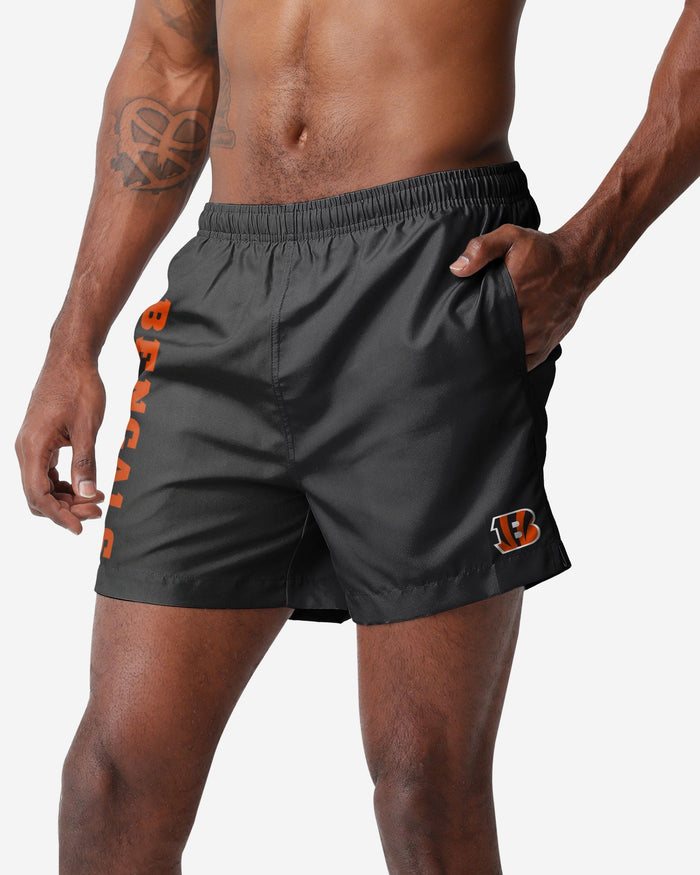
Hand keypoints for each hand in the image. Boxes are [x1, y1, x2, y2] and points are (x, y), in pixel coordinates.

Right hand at [16, 349, 106, 533]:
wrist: (70, 359)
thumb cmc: (79, 387)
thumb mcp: (88, 427)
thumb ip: (86, 463)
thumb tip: (88, 495)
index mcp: (33, 446)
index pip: (38, 494)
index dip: (59, 515)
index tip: (79, 528)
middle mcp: (25, 448)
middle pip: (38, 494)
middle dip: (65, 508)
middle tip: (96, 511)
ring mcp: (31, 445)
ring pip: (41, 485)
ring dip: (66, 498)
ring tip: (96, 500)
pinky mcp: (39, 441)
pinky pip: (46, 472)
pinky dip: (63, 484)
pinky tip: (85, 486)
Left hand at [449, 223, 591, 369]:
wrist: (579, 261)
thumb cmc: (544, 251)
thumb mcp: (511, 237)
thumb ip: (482, 249)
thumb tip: (457, 269)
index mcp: (514, 297)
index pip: (482, 325)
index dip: (468, 332)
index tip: (456, 332)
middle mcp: (528, 321)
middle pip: (495, 345)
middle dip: (479, 348)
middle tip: (463, 348)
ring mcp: (540, 336)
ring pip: (510, 358)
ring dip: (495, 357)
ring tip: (479, 356)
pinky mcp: (549, 343)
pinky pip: (527, 363)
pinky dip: (514, 364)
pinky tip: (501, 359)